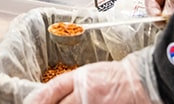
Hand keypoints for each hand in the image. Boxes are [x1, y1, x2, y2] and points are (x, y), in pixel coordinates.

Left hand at [24, 47, 159, 103]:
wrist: (143, 80)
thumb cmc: (119, 76)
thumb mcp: (93, 73)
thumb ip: (76, 84)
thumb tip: (57, 95)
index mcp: (81, 76)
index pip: (54, 88)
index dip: (40, 97)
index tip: (30, 102)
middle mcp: (85, 91)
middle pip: (60, 103)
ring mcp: (94, 103)